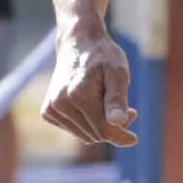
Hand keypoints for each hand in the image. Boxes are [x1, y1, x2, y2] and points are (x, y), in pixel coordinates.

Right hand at [42, 28, 138, 147]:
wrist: (78, 43)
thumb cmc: (103, 57)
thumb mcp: (118, 72)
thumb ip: (117, 98)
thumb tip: (118, 122)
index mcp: (78, 94)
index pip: (103, 130)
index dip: (121, 136)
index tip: (133, 139)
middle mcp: (60, 103)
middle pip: (95, 135)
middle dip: (113, 128)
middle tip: (128, 110)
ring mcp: (51, 108)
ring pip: (85, 136)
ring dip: (101, 127)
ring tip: (110, 105)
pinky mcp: (48, 112)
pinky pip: (75, 130)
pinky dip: (88, 123)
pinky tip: (93, 105)